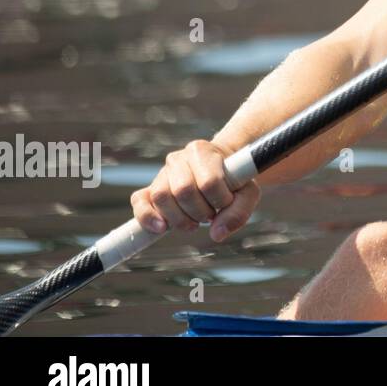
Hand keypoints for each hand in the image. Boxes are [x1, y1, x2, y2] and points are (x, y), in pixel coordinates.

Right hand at [131, 139, 259, 242]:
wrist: (222, 170)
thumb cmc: (234, 181)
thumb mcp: (247, 192)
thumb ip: (239, 212)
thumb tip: (217, 234)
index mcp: (202, 151)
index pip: (209, 181)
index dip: (220, 199)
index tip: (227, 202)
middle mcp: (179, 158)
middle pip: (183, 190)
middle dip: (200, 211)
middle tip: (211, 214)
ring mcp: (162, 173)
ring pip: (161, 197)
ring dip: (180, 218)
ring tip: (195, 221)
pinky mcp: (150, 189)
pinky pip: (139, 201)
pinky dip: (147, 217)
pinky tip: (161, 228)